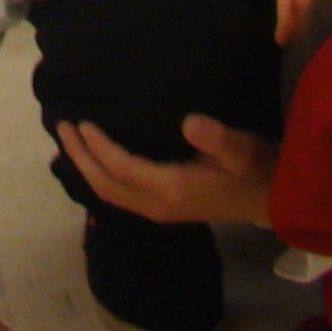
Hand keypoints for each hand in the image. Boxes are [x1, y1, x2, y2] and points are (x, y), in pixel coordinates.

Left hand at [55, 115, 278, 225]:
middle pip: (106, 185)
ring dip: (88, 167)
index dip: (98, 147)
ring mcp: (158, 210)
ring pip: (110, 192)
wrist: (269, 200)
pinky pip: (120, 193)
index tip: (81, 122)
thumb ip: (216, 137)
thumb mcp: (241, 148)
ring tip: (70, 141)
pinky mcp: (162, 207)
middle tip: (61, 127)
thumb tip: (188, 121)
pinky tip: (96, 159)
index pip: (122, 168)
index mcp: (171, 188)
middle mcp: (157, 204)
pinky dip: (102, 175)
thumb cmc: (254, 169)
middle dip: (81, 158)